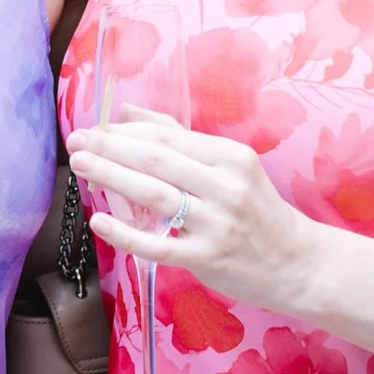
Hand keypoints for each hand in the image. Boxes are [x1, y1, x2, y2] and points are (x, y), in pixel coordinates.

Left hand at [67, 107, 315, 310]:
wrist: (297, 263)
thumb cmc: (256, 209)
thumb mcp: (229, 165)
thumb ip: (178, 136)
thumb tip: (127, 111)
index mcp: (230, 156)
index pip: (167, 136)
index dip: (124, 130)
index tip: (93, 128)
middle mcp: (225, 186)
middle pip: (156, 159)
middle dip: (110, 147)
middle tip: (76, 141)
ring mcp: (216, 223)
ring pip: (154, 195)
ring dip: (111, 177)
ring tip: (80, 165)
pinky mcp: (208, 258)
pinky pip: (158, 245)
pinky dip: (126, 233)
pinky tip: (99, 221)